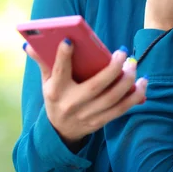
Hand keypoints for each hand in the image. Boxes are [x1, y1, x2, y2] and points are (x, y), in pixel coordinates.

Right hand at [23, 40, 147, 148]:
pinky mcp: (100, 122)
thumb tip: (30, 43)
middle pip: (95, 86)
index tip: (70, 40)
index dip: (63, 56)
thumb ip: (43, 61)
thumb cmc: (55, 96)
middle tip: (122, 52)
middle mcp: (71, 104)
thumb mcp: (46, 80)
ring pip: (112, 98)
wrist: (59, 131)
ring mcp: (87, 115)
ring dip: (127, 81)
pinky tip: (142, 82)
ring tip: (133, 64)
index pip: (59, 71)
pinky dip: (134, 96)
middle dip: (112, 68)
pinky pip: (121, 109)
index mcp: (55, 90)